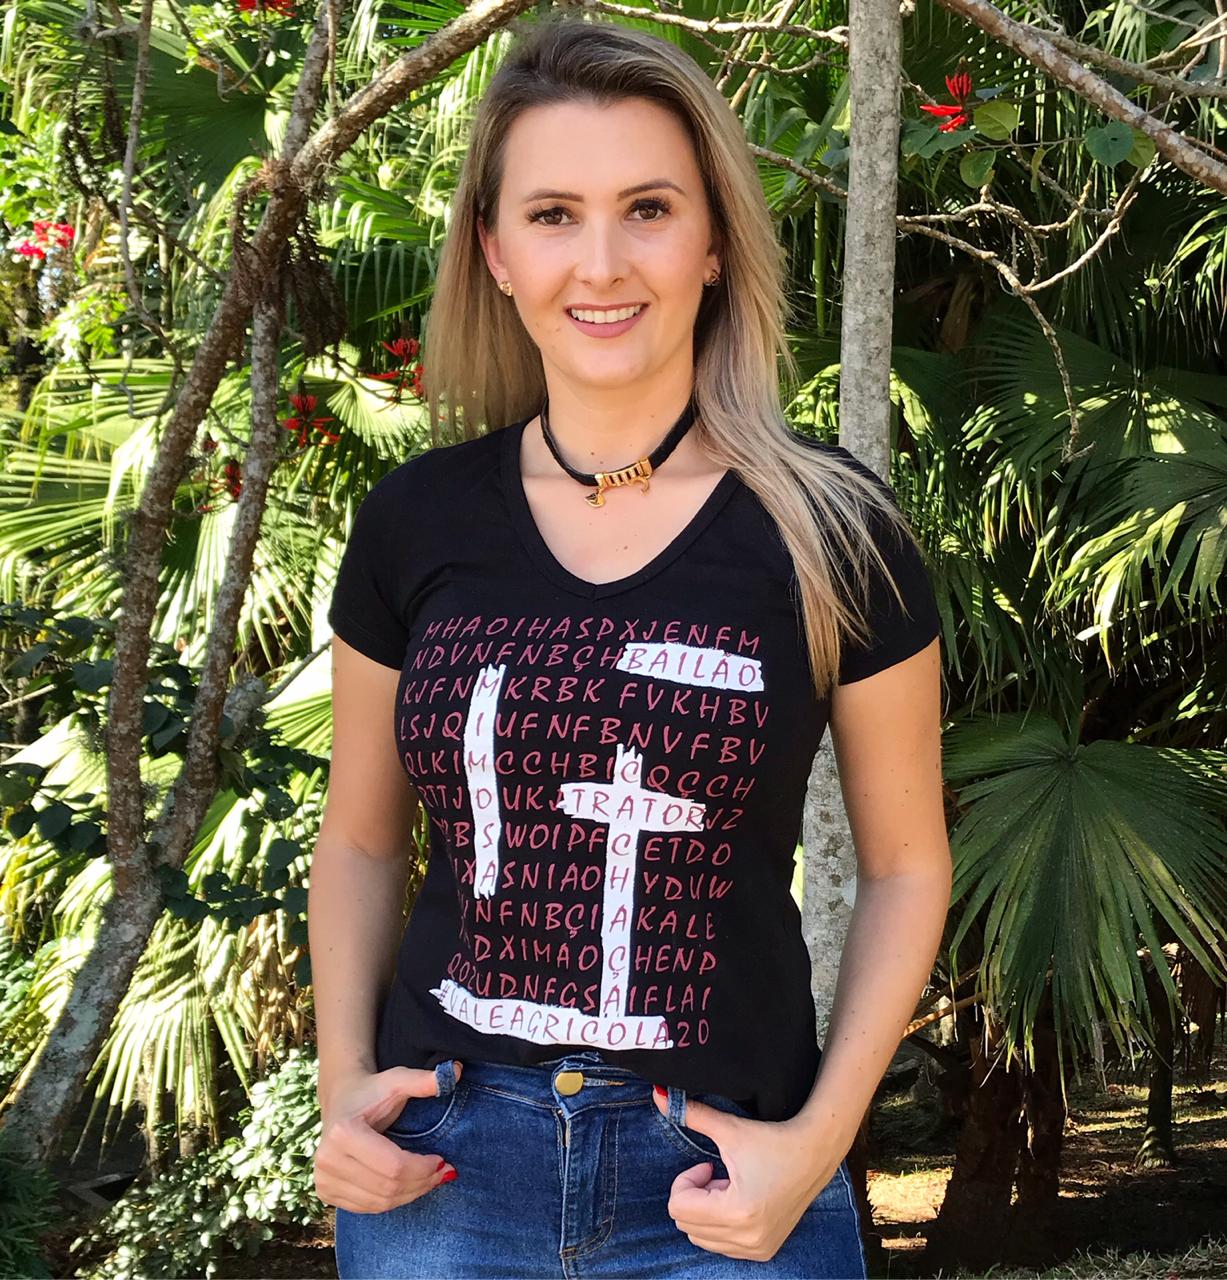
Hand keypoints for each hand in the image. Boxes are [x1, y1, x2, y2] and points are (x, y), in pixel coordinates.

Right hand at [314, 1063, 462, 1212]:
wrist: (342, 1099)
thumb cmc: (373, 1091)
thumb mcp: (397, 1080)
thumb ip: (425, 1080)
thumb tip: (457, 1072)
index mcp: (344, 1133)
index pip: (393, 1167)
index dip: (423, 1169)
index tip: (443, 1160)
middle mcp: (327, 1159)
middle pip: (387, 1187)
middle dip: (421, 1183)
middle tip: (442, 1173)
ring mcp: (323, 1179)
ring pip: (379, 1203)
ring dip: (410, 1194)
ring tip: (429, 1179)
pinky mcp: (324, 1192)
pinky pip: (367, 1208)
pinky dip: (392, 1201)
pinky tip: (408, 1186)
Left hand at [651, 1088, 842, 1261]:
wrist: (815, 1153)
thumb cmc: (772, 1139)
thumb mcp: (729, 1128)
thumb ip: (691, 1114)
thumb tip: (657, 1094)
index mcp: (737, 1212)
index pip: (678, 1208)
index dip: (687, 1180)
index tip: (708, 1162)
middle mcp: (747, 1238)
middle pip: (686, 1225)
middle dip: (695, 1195)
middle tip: (719, 1173)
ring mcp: (757, 1249)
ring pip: (700, 1238)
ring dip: (706, 1211)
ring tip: (730, 1187)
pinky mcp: (764, 1252)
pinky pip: (721, 1246)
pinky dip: (721, 1224)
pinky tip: (741, 1201)